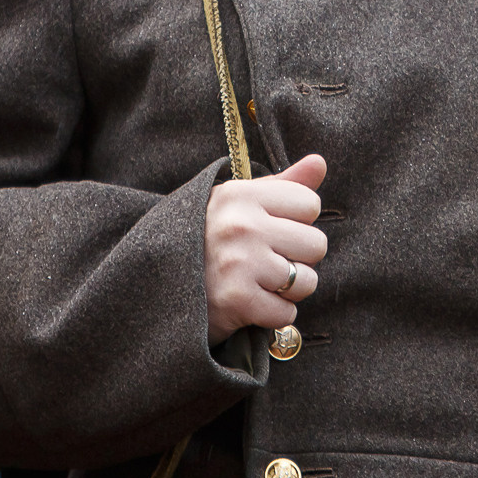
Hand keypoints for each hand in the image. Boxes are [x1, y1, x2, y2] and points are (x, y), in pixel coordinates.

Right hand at [205, 154, 327, 343]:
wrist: (157, 288)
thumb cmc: (208, 240)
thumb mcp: (237, 203)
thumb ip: (283, 184)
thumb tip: (320, 162)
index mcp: (241, 195)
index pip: (310, 204)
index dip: (296, 222)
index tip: (271, 230)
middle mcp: (241, 225)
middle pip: (316, 244)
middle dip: (297, 259)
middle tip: (264, 261)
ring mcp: (239, 263)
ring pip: (306, 281)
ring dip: (287, 290)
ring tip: (257, 283)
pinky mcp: (237, 300)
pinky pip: (286, 314)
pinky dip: (272, 315)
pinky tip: (249, 304)